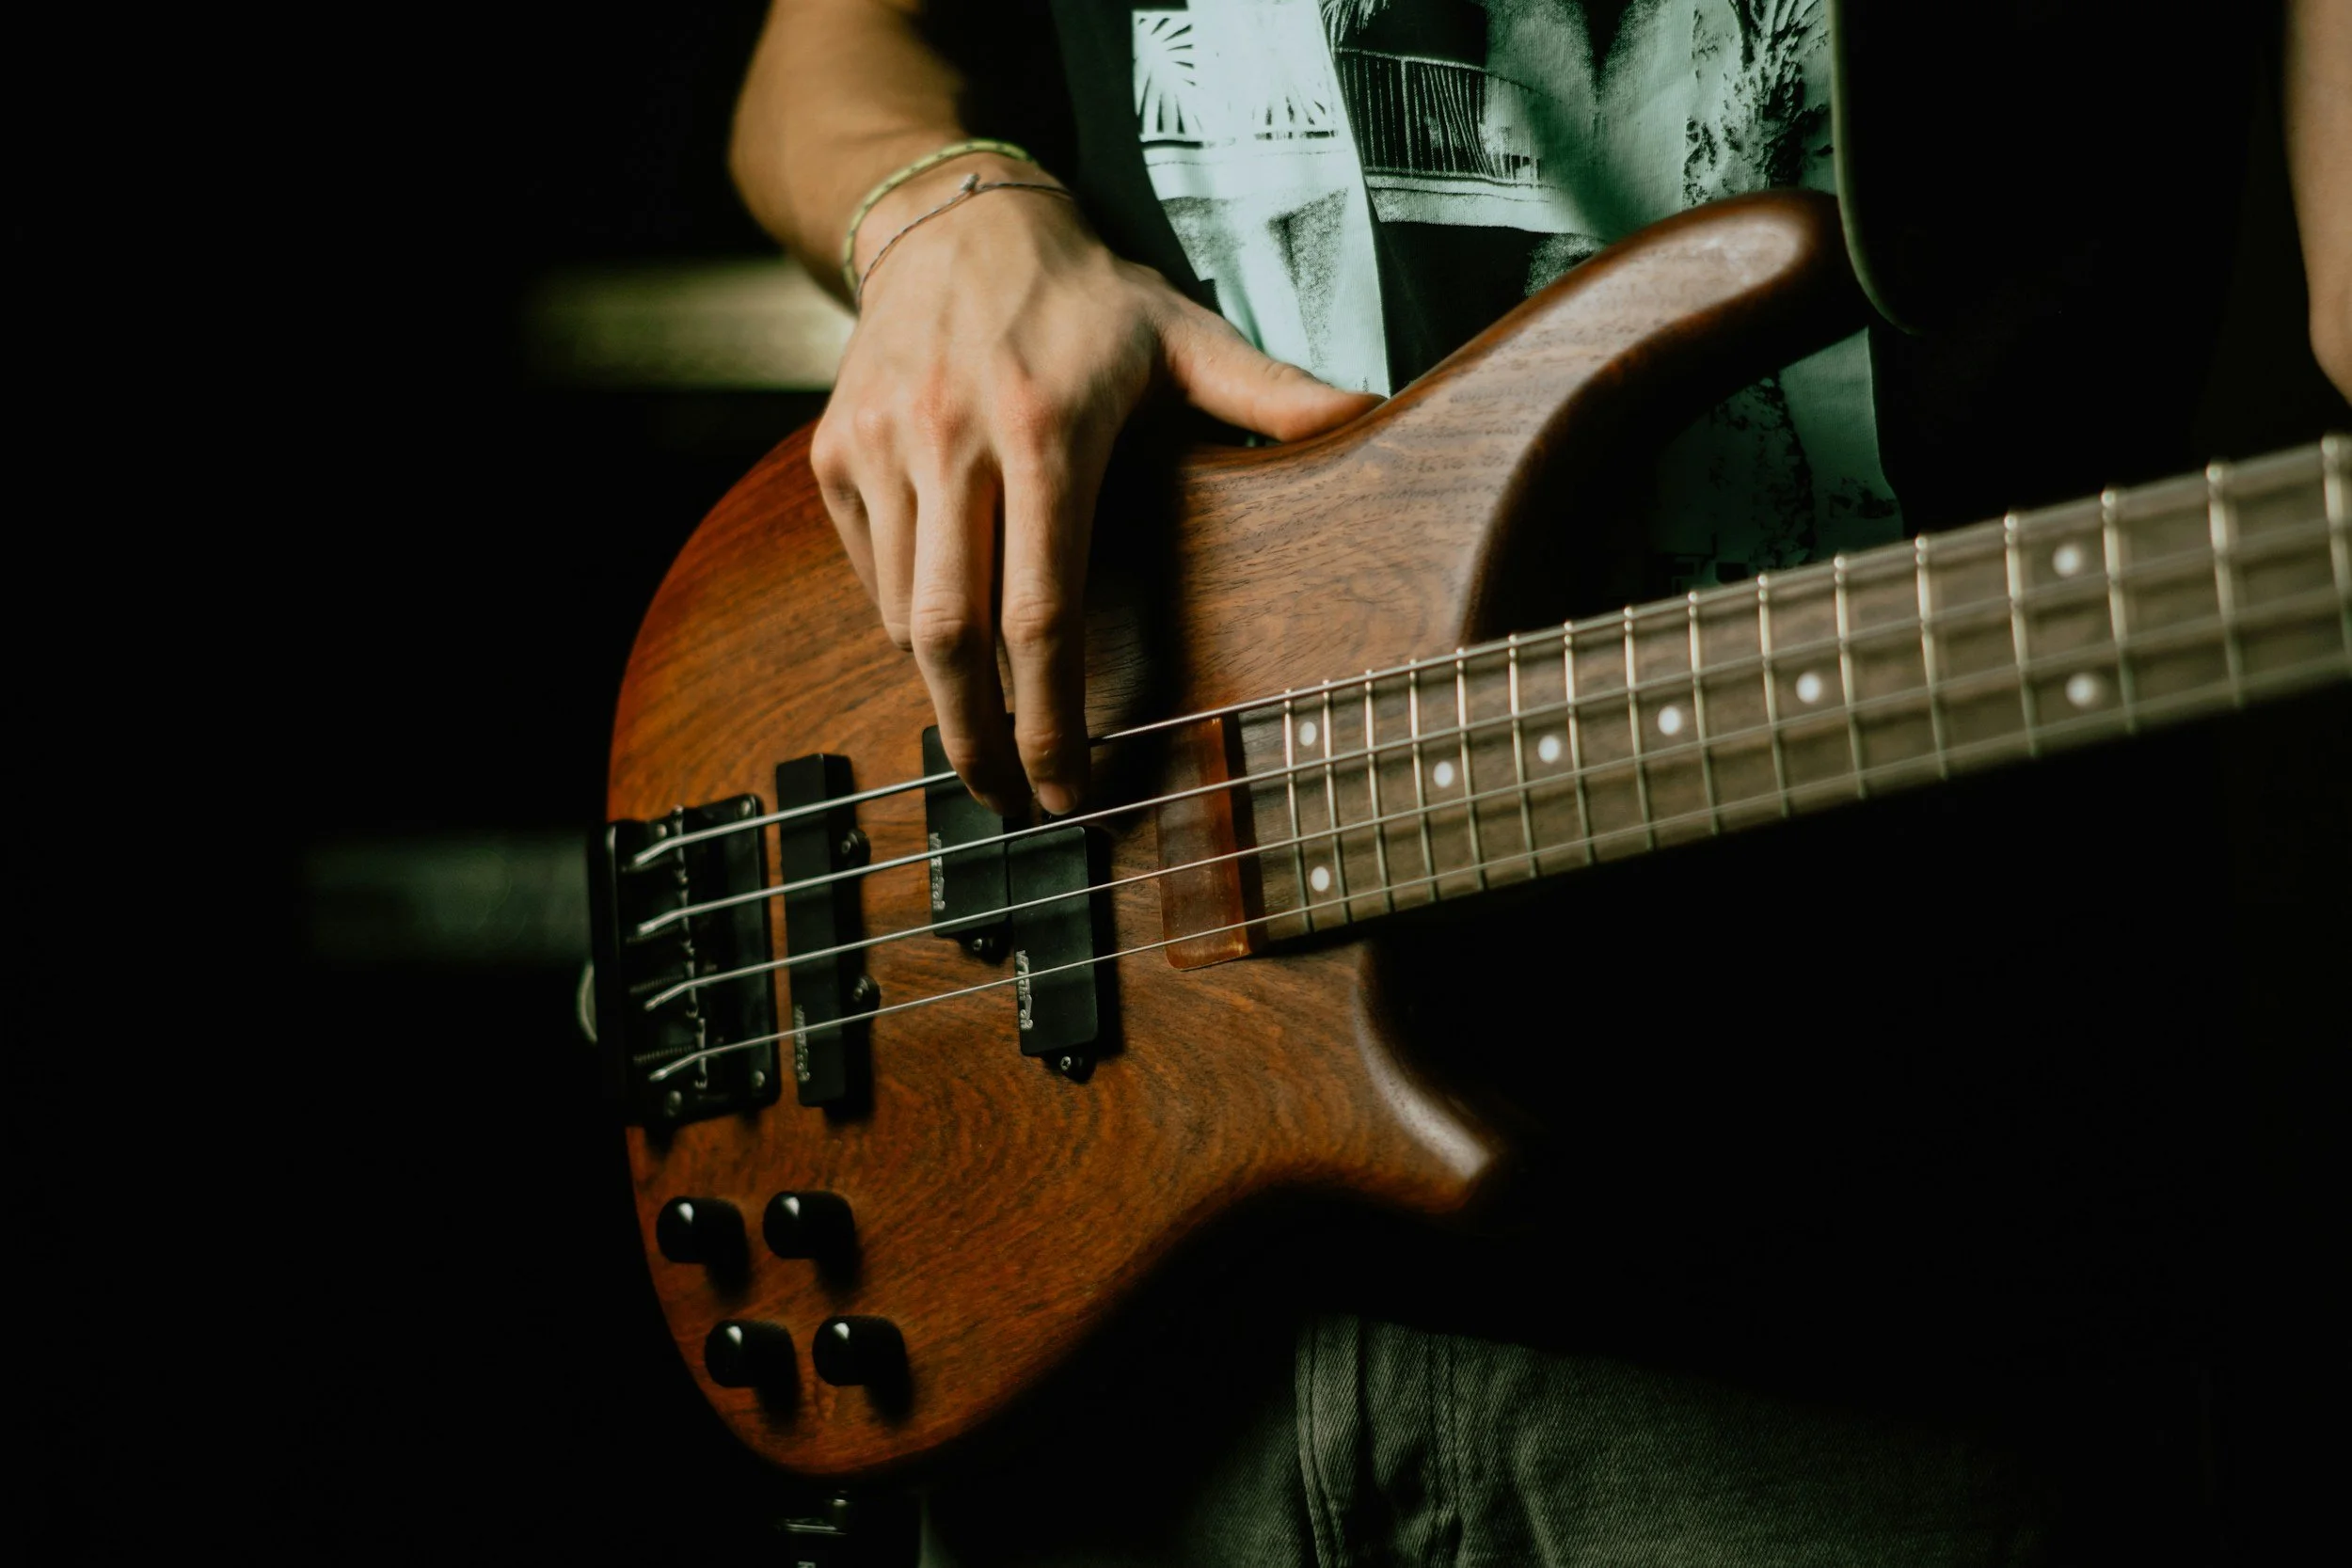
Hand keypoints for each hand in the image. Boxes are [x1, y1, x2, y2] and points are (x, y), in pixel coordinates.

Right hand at [811, 155, 1380, 815]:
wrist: (951, 219)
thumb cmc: (1079, 295)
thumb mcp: (1180, 334)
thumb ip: (1268, 393)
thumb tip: (1367, 416)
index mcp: (1045, 430)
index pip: (1041, 610)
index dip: (1052, 718)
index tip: (1071, 786)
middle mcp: (951, 441)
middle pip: (950, 637)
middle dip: (979, 739)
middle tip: (1012, 801)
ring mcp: (881, 448)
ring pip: (902, 616)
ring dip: (945, 690)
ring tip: (986, 732)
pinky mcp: (834, 453)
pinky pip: (869, 575)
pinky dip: (905, 622)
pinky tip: (948, 636)